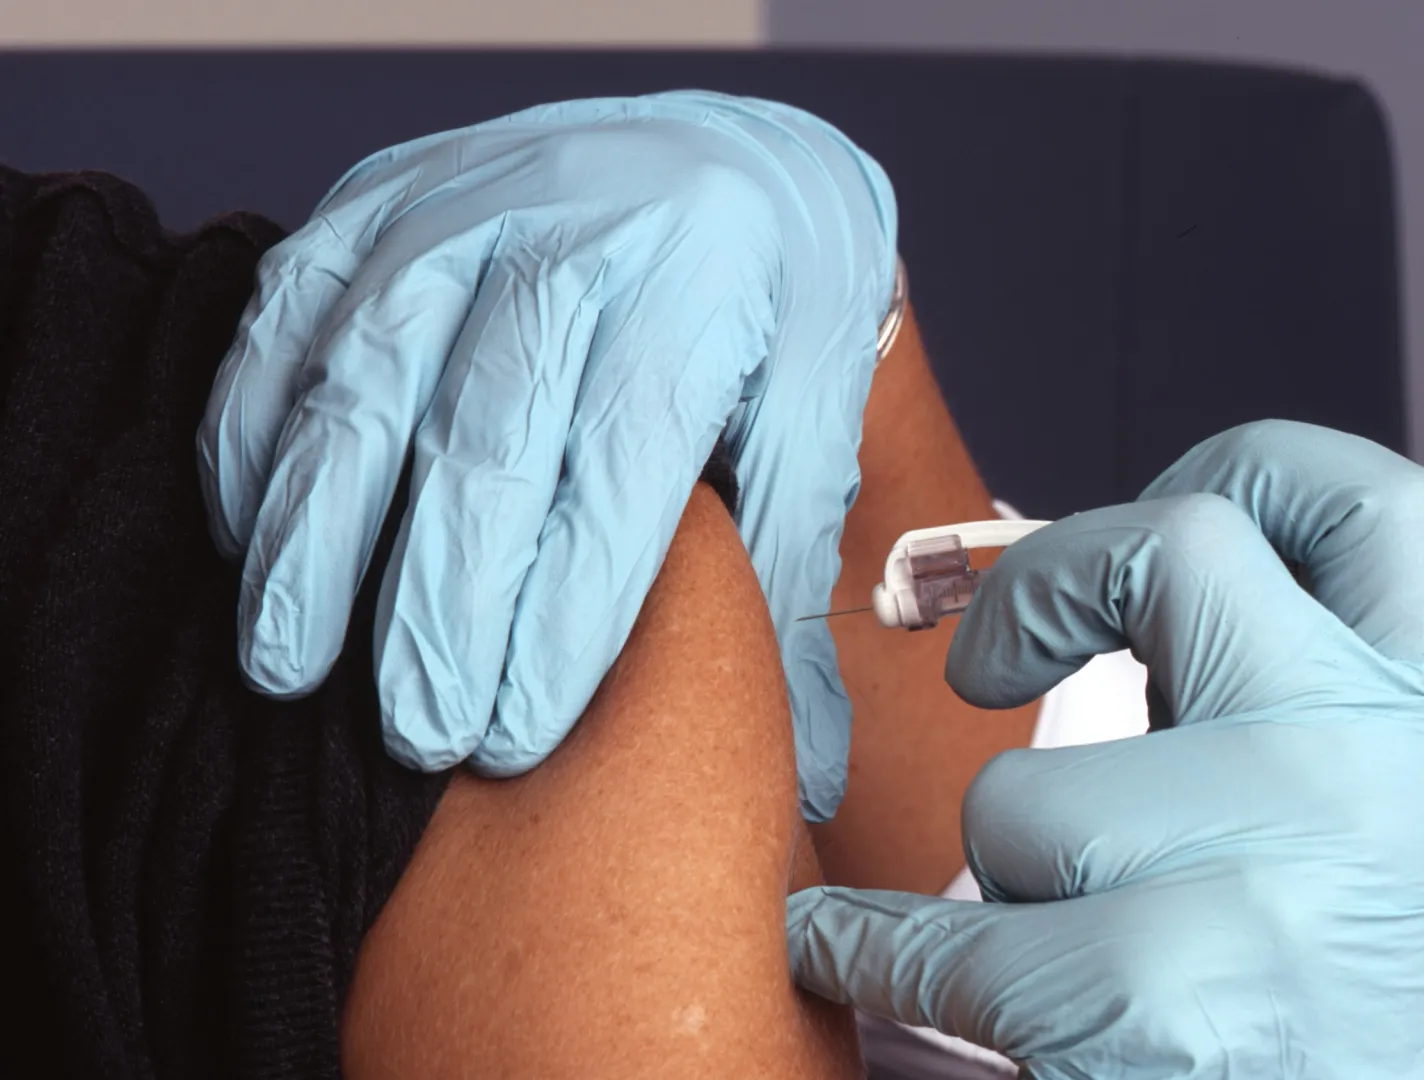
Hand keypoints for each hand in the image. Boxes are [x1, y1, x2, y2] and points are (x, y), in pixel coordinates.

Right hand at [197, 93, 896, 817]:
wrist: (722, 158)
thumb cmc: (773, 307)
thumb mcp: (820, 414)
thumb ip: (793, 575)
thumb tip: (810, 763)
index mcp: (695, 292)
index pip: (616, 470)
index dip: (561, 613)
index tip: (513, 736)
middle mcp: (568, 242)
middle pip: (483, 440)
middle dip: (439, 603)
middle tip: (416, 735)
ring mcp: (456, 212)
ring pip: (363, 385)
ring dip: (316, 535)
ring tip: (290, 666)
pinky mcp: (372, 203)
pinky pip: (288, 320)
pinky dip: (254, 430)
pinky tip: (253, 538)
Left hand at [786, 420, 1423, 1077]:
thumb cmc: (1295, 997)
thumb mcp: (1322, 822)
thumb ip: (1246, 695)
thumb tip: (1077, 578)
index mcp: (1412, 726)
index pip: (1385, 510)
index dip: (1262, 464)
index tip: (1166, 497)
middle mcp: (1367, 772)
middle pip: (1180, 549)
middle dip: (1042, 582)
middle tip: (982, 660)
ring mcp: (1273, 874)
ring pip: (1022, 792)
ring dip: (997, 870)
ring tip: (1056, 940)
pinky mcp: (1163, 991)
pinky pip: (936, 933)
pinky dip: (864, 948)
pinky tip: (848, 955)